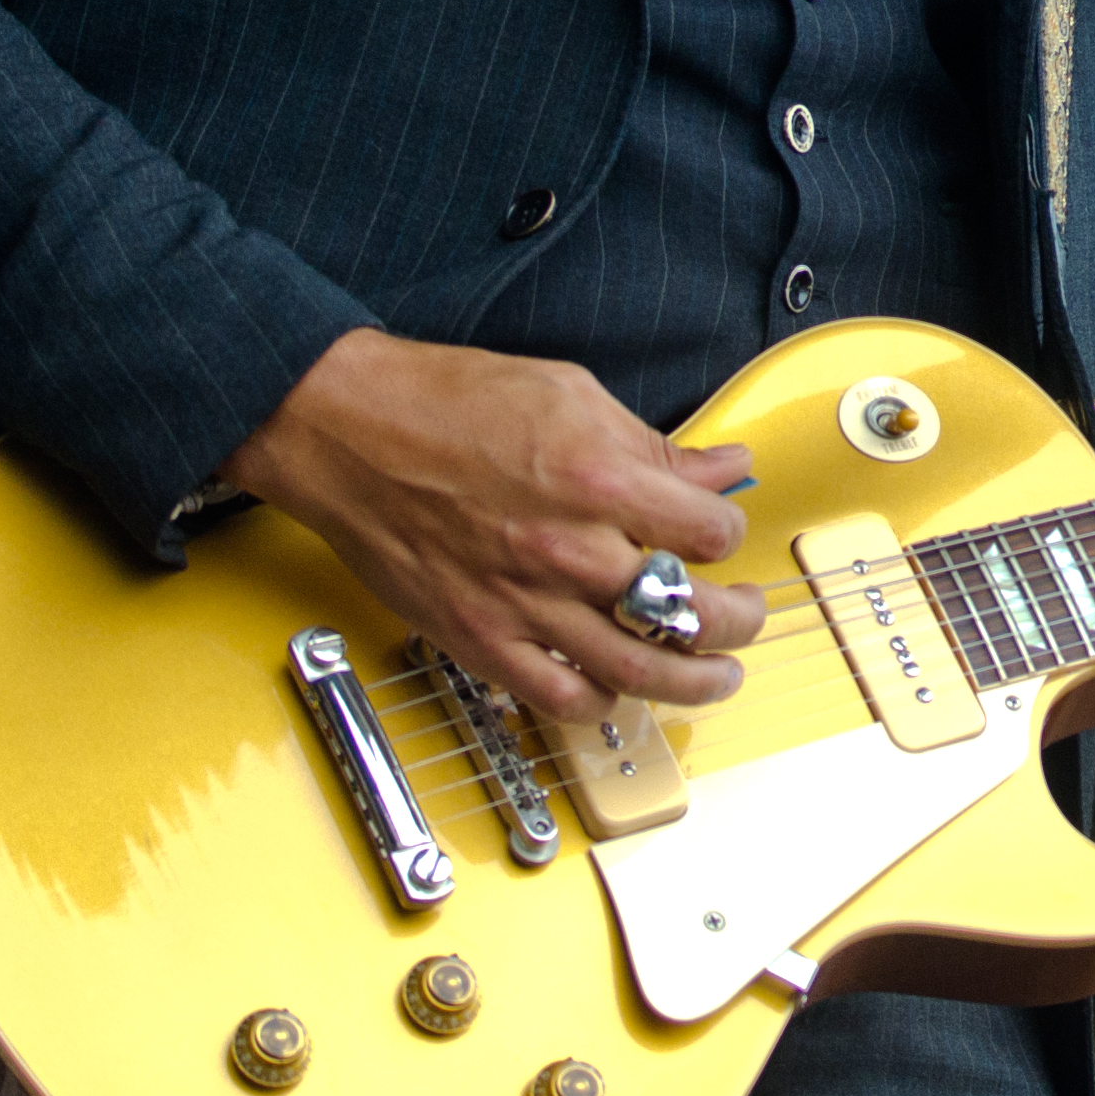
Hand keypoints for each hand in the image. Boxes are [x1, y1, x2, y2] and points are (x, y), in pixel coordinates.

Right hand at [222, 328, 768, 717]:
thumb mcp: (571, 394)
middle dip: (735, 621)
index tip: (723, 537)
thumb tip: (721, 469)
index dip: (730, 537)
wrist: (349, 431)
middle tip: (745, 618)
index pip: (709, 534)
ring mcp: (524, 603)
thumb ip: (654, 445)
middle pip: (688, 612)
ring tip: (715, 677)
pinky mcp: (480, 639)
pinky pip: (559, 697)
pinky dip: (602, 702)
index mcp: (598, 478)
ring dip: (692, 681)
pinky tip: (619, 689)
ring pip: (638, 671)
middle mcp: (567, 549)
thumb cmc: (446, 403)